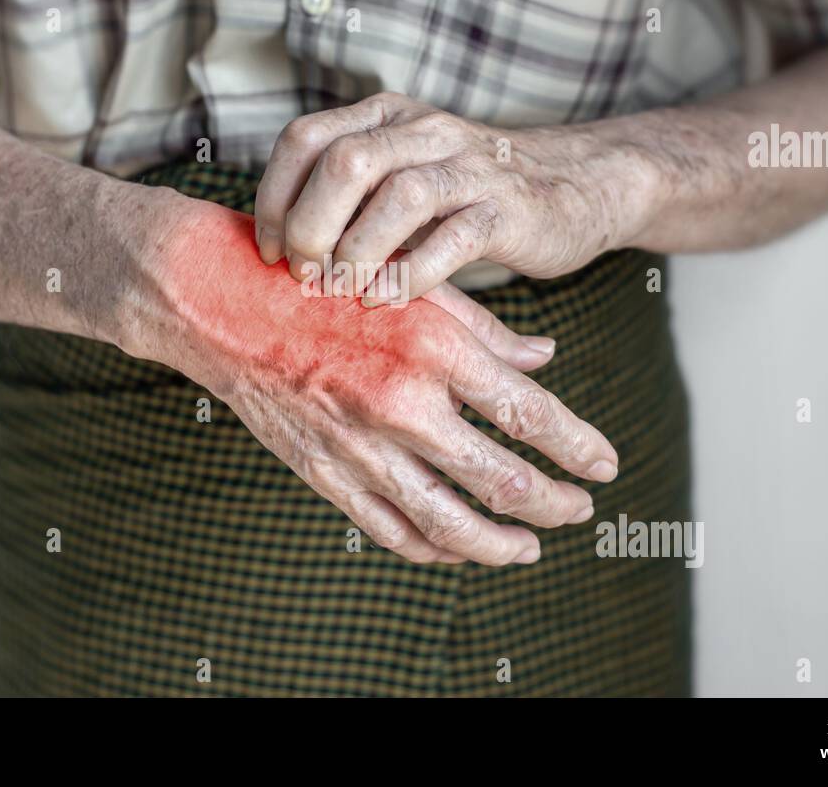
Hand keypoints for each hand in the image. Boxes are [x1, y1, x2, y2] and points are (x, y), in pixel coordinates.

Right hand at [113, 191, 618, 565]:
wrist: (221, 300)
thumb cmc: (322, 280)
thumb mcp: (412, 286)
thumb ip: (485, 330)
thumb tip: (545, 360)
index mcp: (434, 348)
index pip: (530, 415)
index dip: (578, 447)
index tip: (606, 465)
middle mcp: (403, 405)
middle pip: (502, 480)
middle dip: (553, 502)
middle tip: (580, 509)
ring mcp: (361, 447)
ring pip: (449, 521)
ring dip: (500, 542)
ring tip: (531, 548)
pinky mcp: (324, 472)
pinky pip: (390, 528)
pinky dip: (433, 545)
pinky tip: (458, 546)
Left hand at [253, 91, 657, 303]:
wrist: (576, 186)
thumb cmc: (468, 197)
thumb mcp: (401, 177)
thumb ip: (348, 198)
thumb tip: (276, 249)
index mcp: (386, 116)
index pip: (305, 139)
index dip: (275, 198)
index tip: (269, 251)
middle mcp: (423, 129)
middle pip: (342, 162)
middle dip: (309, 226)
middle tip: (305, 274)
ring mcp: (470, 165)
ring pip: (396, 195)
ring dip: (356, 253)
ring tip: (342, 291)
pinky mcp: (508, 208)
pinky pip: (452, 238)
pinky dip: (410, 276)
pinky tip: (387, 301)